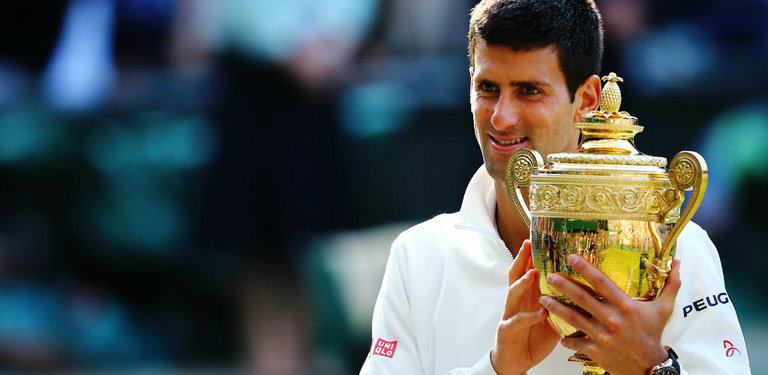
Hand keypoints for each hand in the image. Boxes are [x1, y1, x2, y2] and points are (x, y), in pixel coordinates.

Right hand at [491, 240, 559, 374]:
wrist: (515, 362)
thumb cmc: (533, 339)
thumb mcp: (551, 319)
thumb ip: (562, 305)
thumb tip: (588, 295)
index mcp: (528, 297)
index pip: (528, 270)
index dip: (532, 255)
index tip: (539, 240)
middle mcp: (516, 301)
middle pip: (516, 275)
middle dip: (521, 259)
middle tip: (528, 244)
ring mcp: (509, 314)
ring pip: (512, 293)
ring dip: (523, 283)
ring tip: (533, 274)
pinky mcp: (506, 330)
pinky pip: (516, 320)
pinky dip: (529, 316)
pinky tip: (540, 312)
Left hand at [540, 254, 681, 374]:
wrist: (650, 367)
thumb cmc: (654, 334)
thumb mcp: (664, 309)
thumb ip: (670, 284)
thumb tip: (678, 262)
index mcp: (626, 306)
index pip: (602, 283)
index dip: (586, 269)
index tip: (571, 257)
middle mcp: (612, 319)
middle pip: (582, 298)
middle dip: (563, 286)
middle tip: (549, 276)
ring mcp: (602, 335)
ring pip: (574, 319)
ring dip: (556, 308)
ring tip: (543, 299)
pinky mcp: (595, 350)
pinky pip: (575, 342)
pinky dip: (566, 338)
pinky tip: (558, 334)